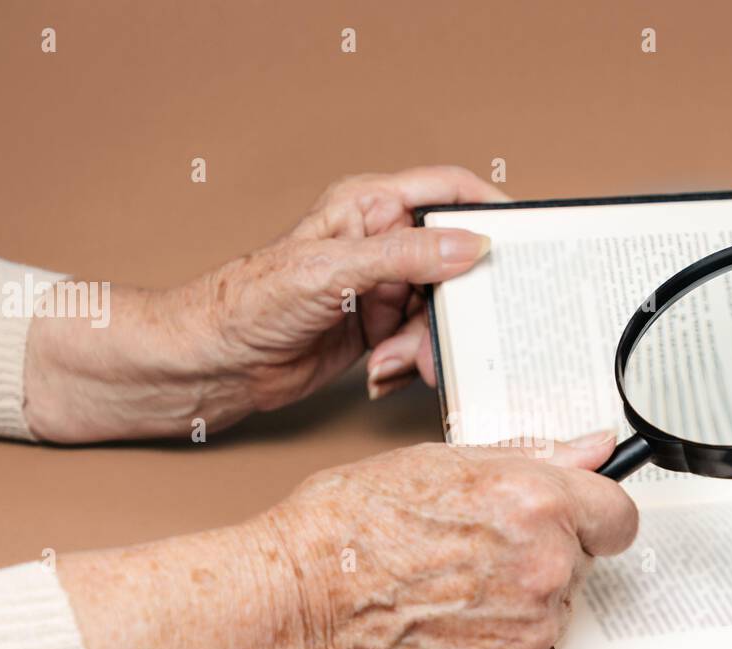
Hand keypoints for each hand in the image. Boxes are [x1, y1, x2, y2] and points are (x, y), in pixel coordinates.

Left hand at [24, 166, 507, 442]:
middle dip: (459, 304)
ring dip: (426, 345)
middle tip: (461, 334)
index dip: (488, 209)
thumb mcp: (332, 273)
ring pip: (439, 313)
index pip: (445, 191)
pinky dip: (407, 364)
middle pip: (453, 264)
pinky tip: (380, 375)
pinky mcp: (373, 332)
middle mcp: (378, 244)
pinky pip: (417, 345)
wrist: (208, 364)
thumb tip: (472, 247)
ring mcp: (377, 291)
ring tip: (396, 365)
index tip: (523, 242)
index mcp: (368, 207)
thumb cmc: (246, 303)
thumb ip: (405, 258)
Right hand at [258, 433, 637, 648]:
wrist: (298, 607)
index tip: (572, 522)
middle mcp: (547, 567)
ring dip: (520, 601)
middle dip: (544, 554)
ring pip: (554, 609)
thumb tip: (593, 448)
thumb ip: (533, 456)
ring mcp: (533, 629)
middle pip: (583, 561)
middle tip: (475, 552)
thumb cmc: (350, 528)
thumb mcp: (441, 463)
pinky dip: (499, 645)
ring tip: (449, 589)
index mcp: (536, 502)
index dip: (591, 516)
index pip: (618, 514)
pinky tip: (448, 625)